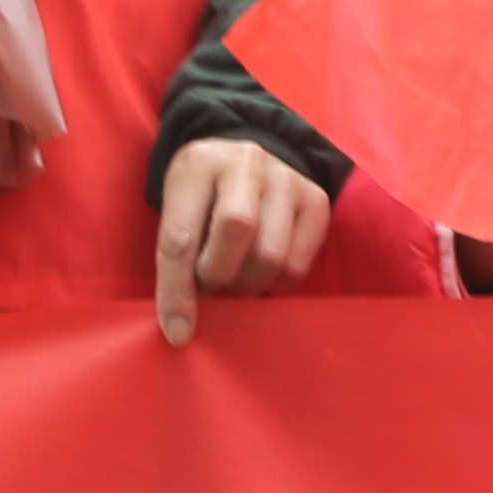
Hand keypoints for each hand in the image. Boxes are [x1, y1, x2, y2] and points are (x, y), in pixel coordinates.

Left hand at [155, 137, 331, 343]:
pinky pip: (298, 264)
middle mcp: (246, 162)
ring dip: (247, 283)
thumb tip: (179, 328)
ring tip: (235, 274)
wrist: (241, 160)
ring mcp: (286, 178)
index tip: (177, 331)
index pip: (182, 236)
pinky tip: (260, 269)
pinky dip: (275, 282)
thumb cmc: (201, 196)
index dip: (177, 290)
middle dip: (218, 274)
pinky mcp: (315, 199)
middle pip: (236, 230)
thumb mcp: (177, 210)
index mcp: (198, 164)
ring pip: (271, 254)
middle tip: (210, 280)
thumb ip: (176, 258)